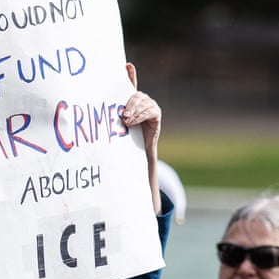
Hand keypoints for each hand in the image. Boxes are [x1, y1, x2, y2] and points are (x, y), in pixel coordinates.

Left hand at [121, 63, 160, 152]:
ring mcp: (151, 105)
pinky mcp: (156, 113)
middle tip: (123, 115)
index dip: (131, 74)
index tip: (127, 65)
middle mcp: (143, 99)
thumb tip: (107, 108)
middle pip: (136, 96)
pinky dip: (140, 117)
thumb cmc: (128, 133)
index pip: (132, 83)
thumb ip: (118, 113)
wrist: (140, 146)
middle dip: (129, 105)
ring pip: (142, 104)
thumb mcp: (121, 121)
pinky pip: (149, 112)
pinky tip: (134, 122)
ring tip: (126, 121)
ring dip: (133, 112)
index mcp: (133, 99)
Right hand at [122, 63, 162, 213]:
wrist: (138, 147)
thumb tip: (157, 213)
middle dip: (135, 107)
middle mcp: (148, 112)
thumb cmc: (138, 161)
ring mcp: (138, 104)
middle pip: (144, 102)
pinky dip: (127, 77)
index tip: (129, 120)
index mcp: (154, 126)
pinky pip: (128, 86)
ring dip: (129, 100)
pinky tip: (126, 65)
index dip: (143, 112)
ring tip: (121, 112)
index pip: (154, 112)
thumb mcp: (143, 172)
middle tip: (124, 118)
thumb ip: (148, 188)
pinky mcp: (128, 99)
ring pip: (135, 95)